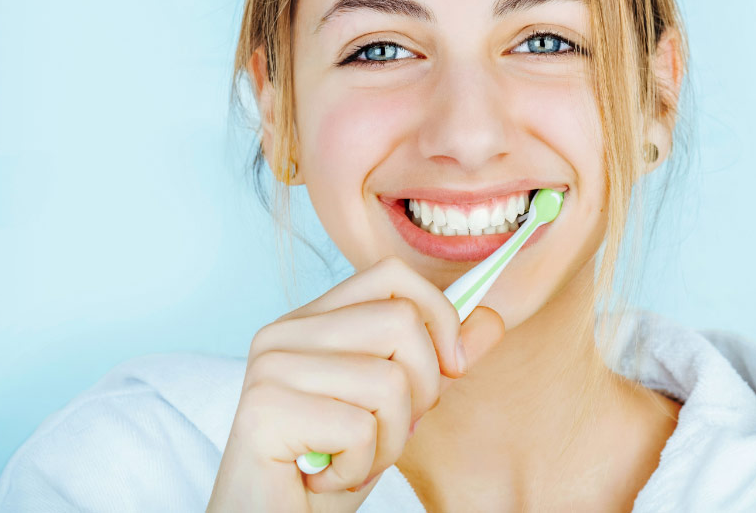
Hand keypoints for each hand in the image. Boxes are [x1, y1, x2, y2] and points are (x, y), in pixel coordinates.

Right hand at [206, 256, 505, 511]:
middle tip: (387, 432)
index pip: (393, 277)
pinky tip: (328, 476)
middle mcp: (283, 333)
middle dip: (422, 390)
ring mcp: (271, 369)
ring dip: (390, 440)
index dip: (440, 316)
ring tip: (353, 459)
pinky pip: (360, 428)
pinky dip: (361, 465)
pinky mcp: (265, 411)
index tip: (452, 367)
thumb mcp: (396, 409)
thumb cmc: (330, 466)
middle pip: (401, 323)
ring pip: (388, 380)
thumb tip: (490, 319)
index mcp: (312, 321)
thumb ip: (437, 363)